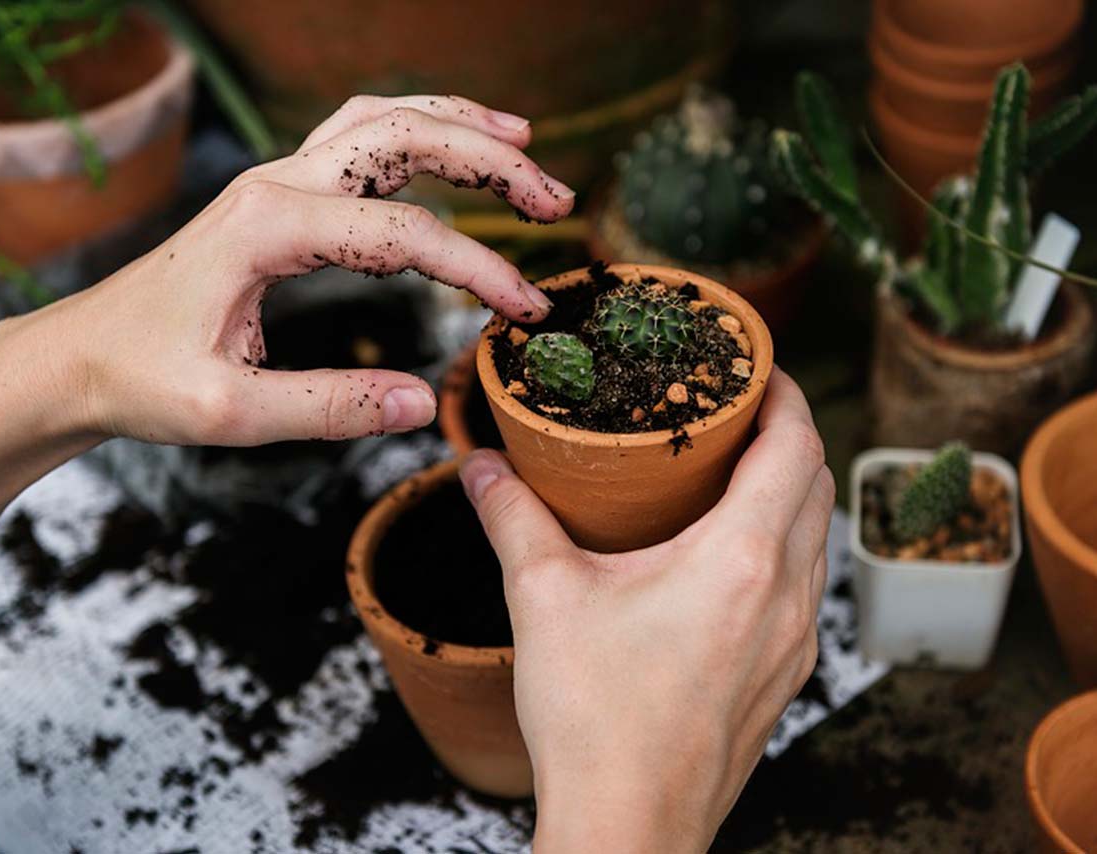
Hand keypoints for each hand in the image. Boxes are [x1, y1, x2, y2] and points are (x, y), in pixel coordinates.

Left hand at [44, 94, 572, 444]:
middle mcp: (276, 185)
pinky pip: (358, 139)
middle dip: (491, 161)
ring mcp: (276, 182)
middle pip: (405, 139)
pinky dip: (417, 132)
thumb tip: (423, 404)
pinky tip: (450, 145)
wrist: (79, 356)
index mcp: (268, 228)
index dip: (479, 269)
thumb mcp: (232, 412)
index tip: (526, 311)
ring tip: (526, 143)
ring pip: (383, 122)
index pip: (405, 235)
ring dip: (459, 126)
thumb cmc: (142, 380)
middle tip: (556, 200)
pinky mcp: (278, 196)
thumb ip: (331, 407)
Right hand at [460, 370, 833, 852]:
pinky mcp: (785, 677)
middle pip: (818, 484)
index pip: (796, 445)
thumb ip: (511, 518)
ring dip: (790, 491)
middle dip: (788, 434)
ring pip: (817, 538)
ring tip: (733, 473)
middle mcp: (787, 597)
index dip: (786, 393)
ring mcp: (795, 643)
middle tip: (736, 411)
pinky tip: (730, 556)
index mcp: (741, 559)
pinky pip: (806, 587)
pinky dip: (784, 546)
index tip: (757, 367)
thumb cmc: (594, 718)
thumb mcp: (543, 598)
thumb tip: (480, 466)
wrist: (628, 826)